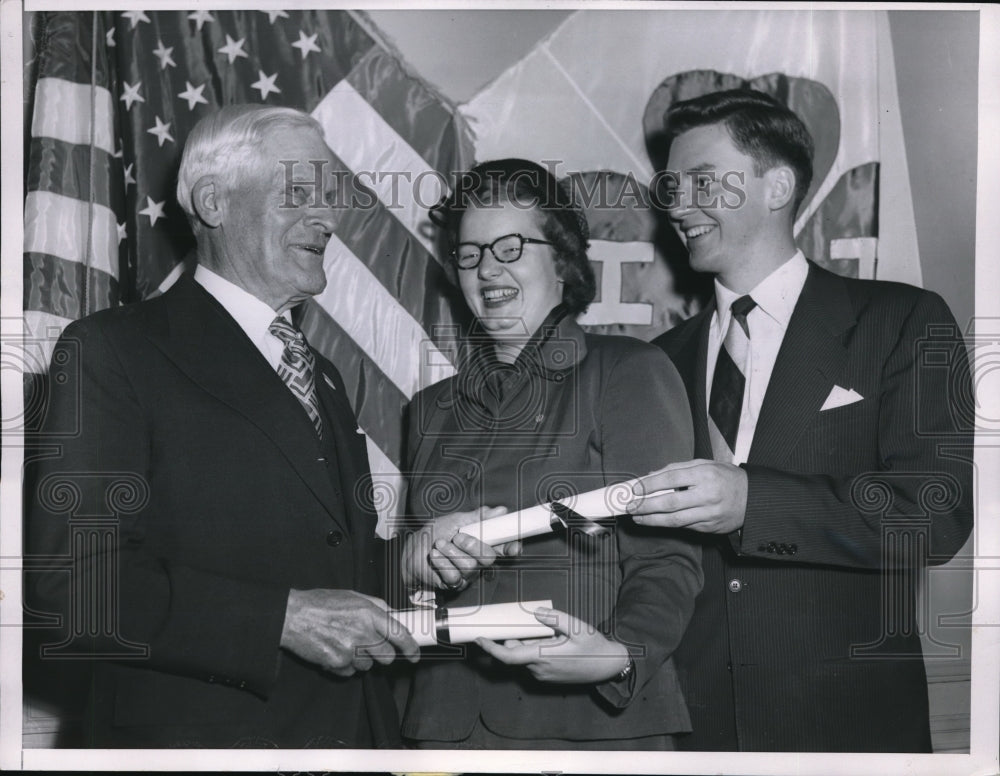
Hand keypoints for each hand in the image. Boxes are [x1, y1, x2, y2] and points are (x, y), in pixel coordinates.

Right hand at [279, 589, 418, 676]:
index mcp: (369, 612)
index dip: (411, 647)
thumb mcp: (353, 596)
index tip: (415, 654)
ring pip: (369, 666)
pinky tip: (335, 650)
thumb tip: (395, 615)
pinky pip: (350, 671)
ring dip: (362, 659)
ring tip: (346, 643)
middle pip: (387, 656)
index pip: (400, 634)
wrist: (292, 616)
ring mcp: (349, 649)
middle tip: (371, 646)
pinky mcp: (336, 663)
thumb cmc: (321, 604)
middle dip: (383, 654)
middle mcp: (362, 631)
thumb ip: (377, 606)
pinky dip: (345, 665)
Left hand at [401, 506, 520, 589]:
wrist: (412, 549)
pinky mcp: (453, 583)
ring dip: (451, 552)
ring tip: (439, 544)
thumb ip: (478, 517)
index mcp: (482, 542)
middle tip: (458, 537)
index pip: (504, 547)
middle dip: (472, 545)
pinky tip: (435, 556)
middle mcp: (477, 559)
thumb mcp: (456, 520)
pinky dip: (442, 563)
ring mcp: (466, 573)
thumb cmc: (434, 533)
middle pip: (488, 558)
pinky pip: (454, 576)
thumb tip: (500, 511)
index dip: (511, 547)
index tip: (514, 546)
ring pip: (469, 567)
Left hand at [475, 607, 628, 683]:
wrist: (608, 666)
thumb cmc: (594, 648)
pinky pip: (533, 661)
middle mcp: (540, 669)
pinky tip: (550, 639)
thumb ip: (556, 619)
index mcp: (543, 658)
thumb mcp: (578, 628)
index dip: (491, 649)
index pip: (509, 657)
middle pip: (516, 653)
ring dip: (526, 642)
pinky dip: (533, 648)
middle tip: (518, 621)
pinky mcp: (548, 676)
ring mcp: (544, 674)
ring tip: (545, 631)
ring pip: (525, 656)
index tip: (479, 639)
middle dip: (513, 637)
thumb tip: (536, 612)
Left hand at [625, 459, 747, 532]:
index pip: (671, 479)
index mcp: (705, 474)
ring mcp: (709, 514)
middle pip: (670, 503)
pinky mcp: (710, 528)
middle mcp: (707, 495)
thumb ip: (678, 469)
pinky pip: (685, 527)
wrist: (753, 498)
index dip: (650, 485)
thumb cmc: (726, 477)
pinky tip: (655, 521)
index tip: (634, 489)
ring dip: (652, 520)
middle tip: (629, 507)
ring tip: (637, 518)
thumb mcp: (705, 464)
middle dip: (645, 506)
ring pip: (675, 520)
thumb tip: (651, 476)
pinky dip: (668, 524)